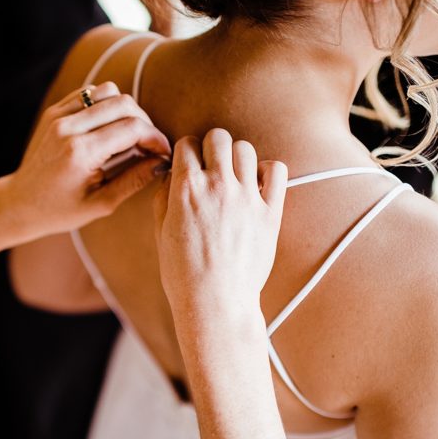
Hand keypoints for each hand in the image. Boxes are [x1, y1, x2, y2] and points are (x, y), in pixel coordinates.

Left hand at [0, 82, 171, 241]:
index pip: (131, 128)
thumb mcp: (100, 204)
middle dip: (144, 122)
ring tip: (128, 135)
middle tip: (148, 144)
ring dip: (125, 109)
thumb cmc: (59, 210)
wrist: (20, 202)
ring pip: (107, 91)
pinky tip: (107, 129)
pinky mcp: (53, 111)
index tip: (161, 152)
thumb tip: (162, 162)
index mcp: (80, 153)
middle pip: (123, 103)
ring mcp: (58, 116)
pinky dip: (105, 106)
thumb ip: (134, 180)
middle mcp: (68, 128)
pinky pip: (89, 93)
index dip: (154, 138)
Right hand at [153, 129, 286, 317]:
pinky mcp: (270, 212)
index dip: (185, 152)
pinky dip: (268, 171)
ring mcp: (247, 197)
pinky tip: (257, 185)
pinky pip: (277, 170)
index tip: (188, 164)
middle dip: (211, 147)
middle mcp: (217, 186)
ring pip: (245, 149)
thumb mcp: (160, 232)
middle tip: (210, 167)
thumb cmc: (183, 273)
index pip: (187, 144)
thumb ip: (164, 197)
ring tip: (233, 177)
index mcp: (186, 189)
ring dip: (236, 158)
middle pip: (218, 137)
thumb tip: (171, 175)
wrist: (215, 301)